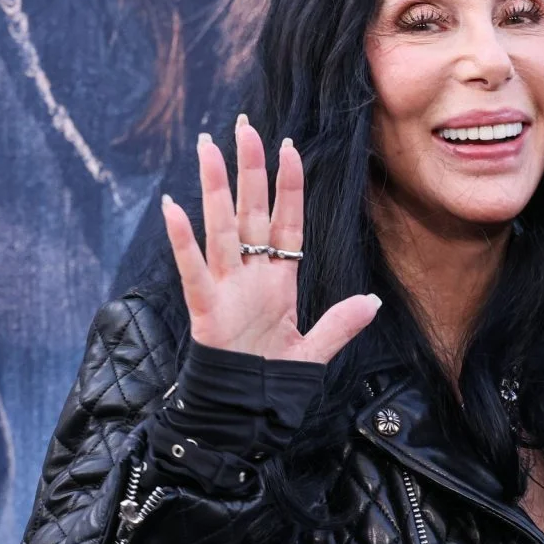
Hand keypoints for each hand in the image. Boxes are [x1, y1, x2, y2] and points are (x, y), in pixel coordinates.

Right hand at [161, 114, 380, 363]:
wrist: (242, 417)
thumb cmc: (271, 384)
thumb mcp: (313, 354)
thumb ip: (340, 325)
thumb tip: (372, 301)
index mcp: (277, 281)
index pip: (285, 223)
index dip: (289, 187)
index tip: (291, 148)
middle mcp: (250, 276)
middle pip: (250, 212)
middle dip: (248, 169)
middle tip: (244, 126)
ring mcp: (226, 289)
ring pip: (220, 228)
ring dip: (213, 188)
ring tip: (208, 147)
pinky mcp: (205, 309)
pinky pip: (192, 269)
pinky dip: (182, 241)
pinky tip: (172, 207)